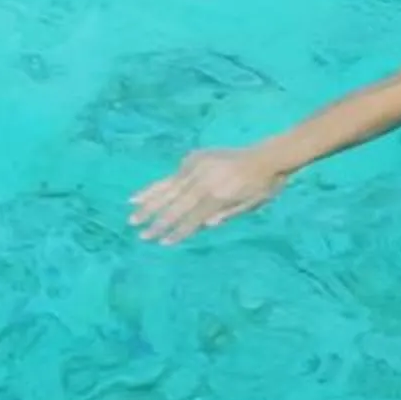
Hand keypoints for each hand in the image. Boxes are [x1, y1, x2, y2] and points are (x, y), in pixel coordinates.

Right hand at [130, 144, 286, 245]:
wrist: (268, 156)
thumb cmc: (262, 187)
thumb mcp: (250, 206)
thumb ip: (226, 215)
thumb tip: (203, 225)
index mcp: (219, 195)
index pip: (193, 218)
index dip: (178, 231)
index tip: (162, 242)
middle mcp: (205, 181)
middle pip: (177, 204)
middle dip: (158, 221)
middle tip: (141, 234)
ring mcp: (198, 167)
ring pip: (168, 187)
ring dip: (149, 202)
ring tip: (132, 214)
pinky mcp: (195, 158)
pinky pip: (173, 174)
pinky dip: (158, 185)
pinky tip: (142, 195)